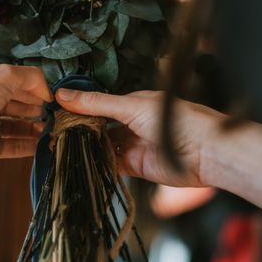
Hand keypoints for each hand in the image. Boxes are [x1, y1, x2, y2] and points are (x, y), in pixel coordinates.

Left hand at [0, 65, 50, 165]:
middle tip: (62, 118)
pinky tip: (45, 145)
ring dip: (39, 130)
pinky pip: (15, 148)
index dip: (42, 93)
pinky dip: (31, 147)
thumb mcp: (6, 75)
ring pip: (21, 129)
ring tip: (56, 132)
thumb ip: (33, 78)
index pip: (26, 88)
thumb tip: (49, 93)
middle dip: (43, 112)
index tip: (60, 101)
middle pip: (24, 109)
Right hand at [55, 89, 223, 187]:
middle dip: (80, 130)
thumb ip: (97, 104)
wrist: (206, 152)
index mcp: (133, 103)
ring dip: (87, 148)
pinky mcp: (138, 166)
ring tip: (62, 149)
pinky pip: (113, 164)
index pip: (98, 105)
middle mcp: (133, 123)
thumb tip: (64, 95)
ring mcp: (135, 145)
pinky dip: (98, 164)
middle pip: (100, 127)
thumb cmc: (176, 120)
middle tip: (55, 135)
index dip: (78, 110)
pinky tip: (82, 162)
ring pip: (104, 146)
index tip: (56, 114)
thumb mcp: (131, 106)